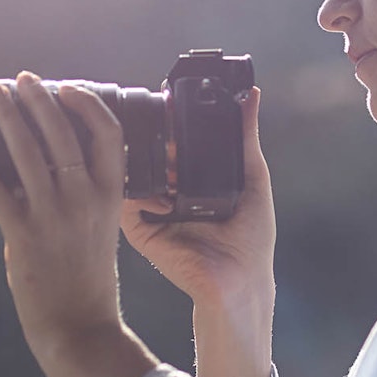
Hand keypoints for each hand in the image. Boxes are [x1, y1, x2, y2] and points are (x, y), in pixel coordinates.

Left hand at [0, 71, 156, 376]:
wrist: (79, 326)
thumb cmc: (87, 277)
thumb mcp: (99, 227)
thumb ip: (79, 195)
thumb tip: (38, 166)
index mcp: (110, 194)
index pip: (108, 134)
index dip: (88, 105)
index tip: (67, 88)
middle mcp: (85, 198)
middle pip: (63, 132)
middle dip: (39, 99)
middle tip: (23, 79)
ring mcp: (54, 215)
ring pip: (28, 151)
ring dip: (7, 117)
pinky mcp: (23, 234)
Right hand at [119, 86, 276, 376]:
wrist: (240, 281)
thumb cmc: (251, 238)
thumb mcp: (252, 177)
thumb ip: (244, 136)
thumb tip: (251, 95)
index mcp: (191, 179)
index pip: (171, 143)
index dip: (168, 121)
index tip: (167, 97)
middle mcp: (167, 192)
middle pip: (149, 154)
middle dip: (152, 134)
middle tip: (158, 116)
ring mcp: (150, 210)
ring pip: (132, 172)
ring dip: (139, 155)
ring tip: (157, 145)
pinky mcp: (139, 229)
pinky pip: (124, 200)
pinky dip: (132, 186)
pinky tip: (154, 183)